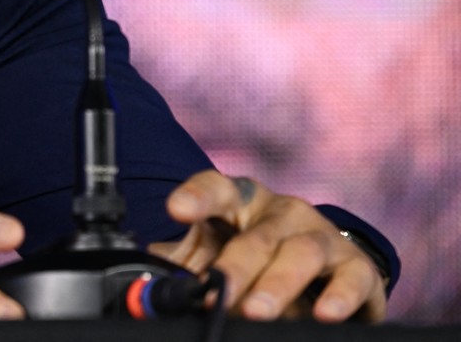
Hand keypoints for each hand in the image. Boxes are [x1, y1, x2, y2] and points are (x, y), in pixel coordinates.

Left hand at [148, 170, 386, 322]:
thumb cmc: (257, 253)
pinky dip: (339, 297)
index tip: (176, 210)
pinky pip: (353, 278)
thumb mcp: (214, 249)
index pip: (217, 188)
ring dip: (278, 285)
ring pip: (302, 254)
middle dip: (236, 267)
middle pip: (257, 235)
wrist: (326, 264)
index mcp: (242, 201)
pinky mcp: (357, 267)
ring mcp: (322, 236)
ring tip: (257, 311)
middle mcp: (284, 213)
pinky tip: (324, 314)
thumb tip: (145, 275)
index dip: (196, 196)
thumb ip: (181, 259)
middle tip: (218, 295)